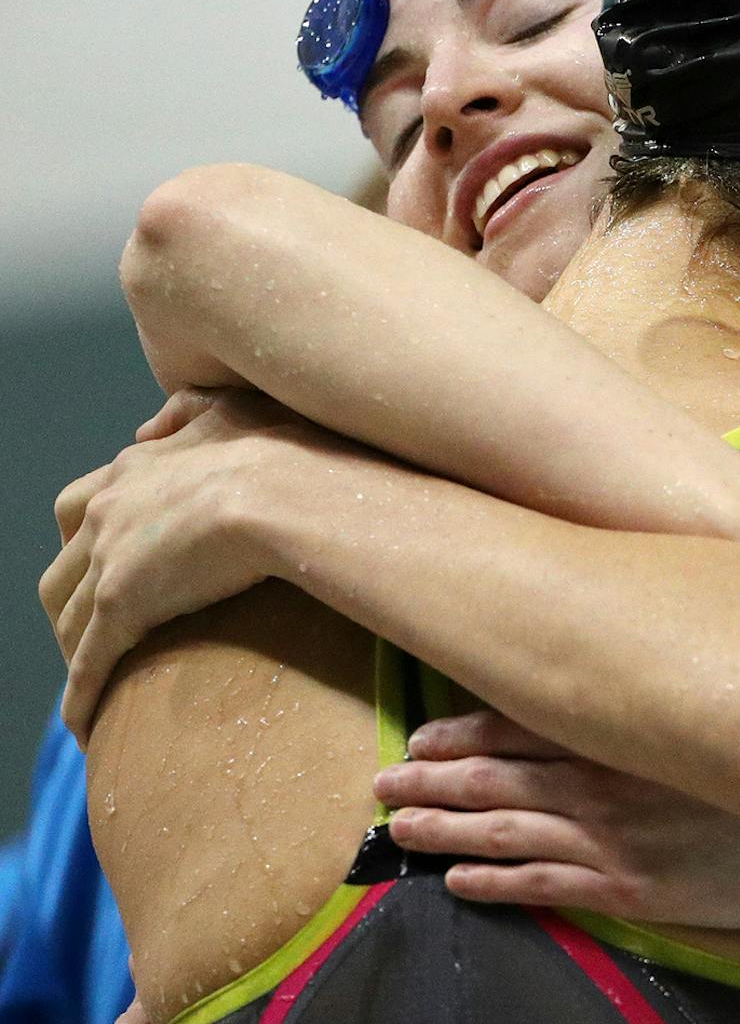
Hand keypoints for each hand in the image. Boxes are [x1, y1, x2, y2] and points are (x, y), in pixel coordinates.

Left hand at [41, 389, 362, 737]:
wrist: (284, 489)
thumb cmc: (280, 447)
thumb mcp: (235, 408)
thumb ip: (189, 410)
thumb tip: (151, 426)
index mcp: (133, 468)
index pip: (84, 508)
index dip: (92, 539)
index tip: (112, 563)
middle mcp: (107, 512)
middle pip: (62, 567)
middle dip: (70, 600)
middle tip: (97, 627)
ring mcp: (107, 560)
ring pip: (66, 617)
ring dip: (73, 649)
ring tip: (96, 677)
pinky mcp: (119, 608)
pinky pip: (88, 663)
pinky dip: (79, 694)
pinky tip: (83, 723)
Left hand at [378, 710, 739, 926]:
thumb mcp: (717, 711)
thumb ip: (659, 695)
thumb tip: (612, 664)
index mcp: (628, 732)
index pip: (526, 723)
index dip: (466, 730)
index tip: (422, 733)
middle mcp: (612, 781)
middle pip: (501, 776)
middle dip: (435, 778)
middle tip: (384, 783)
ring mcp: (616, 840)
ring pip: (509, 829)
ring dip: (446, 827)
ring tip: (400, 828)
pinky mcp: (630, 890)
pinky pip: (546, 886)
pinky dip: (496, 881)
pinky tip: (460, 879)